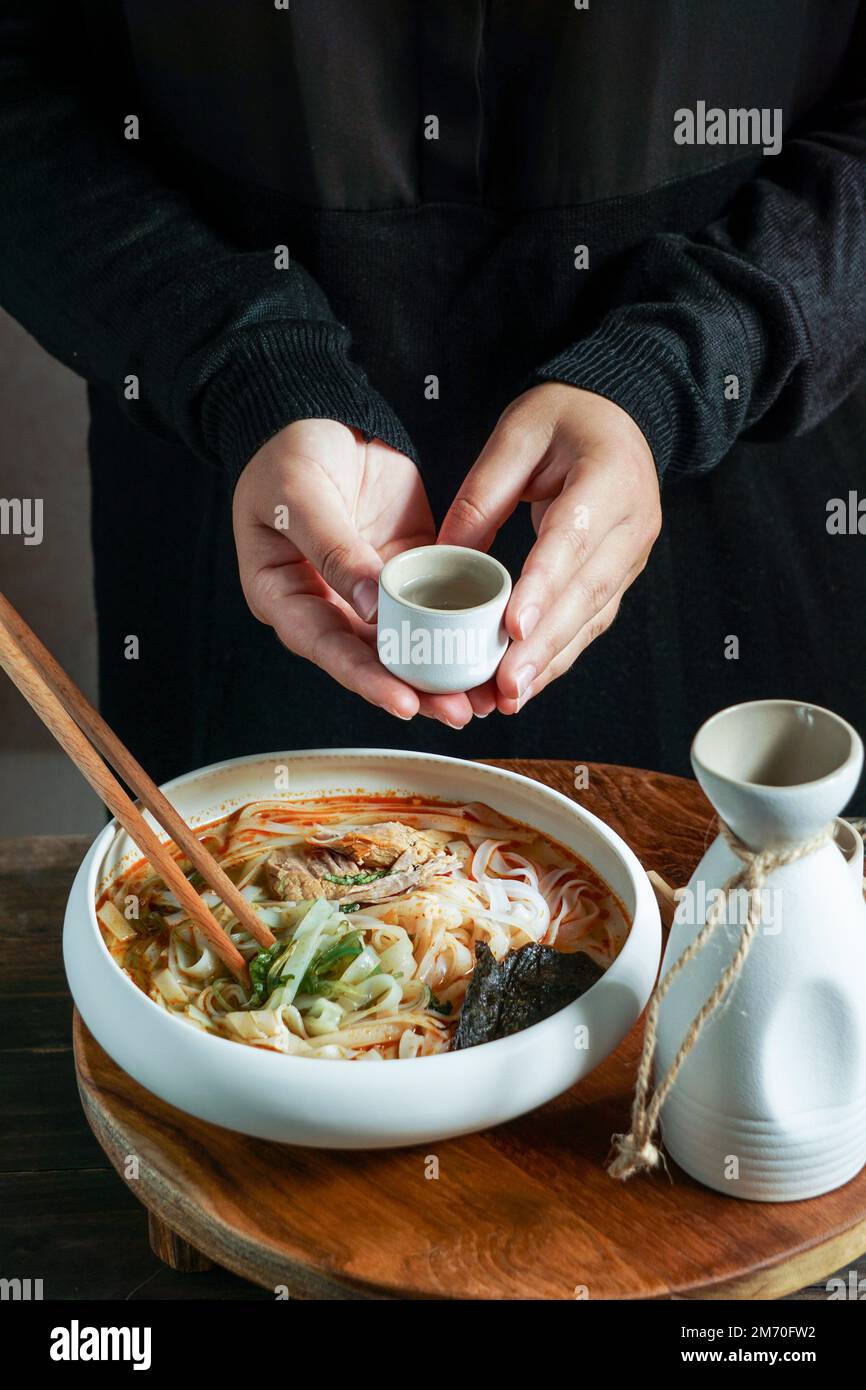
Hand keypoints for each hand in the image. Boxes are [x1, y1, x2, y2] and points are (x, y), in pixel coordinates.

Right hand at [233, 419, 475, 726]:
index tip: (403, 701)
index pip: (325, 646)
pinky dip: (458, 631)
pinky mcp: (408, 573)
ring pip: (407, 644)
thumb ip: (333, 550)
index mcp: (284, 596)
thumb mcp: (300, 495)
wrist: (324, 415)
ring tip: (480, 698)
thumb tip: (372, 607)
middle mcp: (326, 606)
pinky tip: (488, 650)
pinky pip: (435, 608)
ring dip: (442, 672)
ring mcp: (368, 594)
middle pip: (371, 660)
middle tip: (457, 711)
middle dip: (414, 689)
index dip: (364, 678)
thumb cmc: (289, 453)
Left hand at [438, 383, 660, 712]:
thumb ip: (482, 493)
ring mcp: (632, 555)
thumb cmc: (565, 417)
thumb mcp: (517, 434)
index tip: (512, 629)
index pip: (571, 542)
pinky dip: (560, 653)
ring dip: (552, 661)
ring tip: (511, 696)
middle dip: (544, 646)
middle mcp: (631, 524)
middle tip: (506, 687)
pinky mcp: (621, 574)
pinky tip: (529, 681)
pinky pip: (592, 620)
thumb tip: (443, 556)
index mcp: (607, 478)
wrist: (620, 413)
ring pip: (592, 617)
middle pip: (586, 594)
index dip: (542, 589)